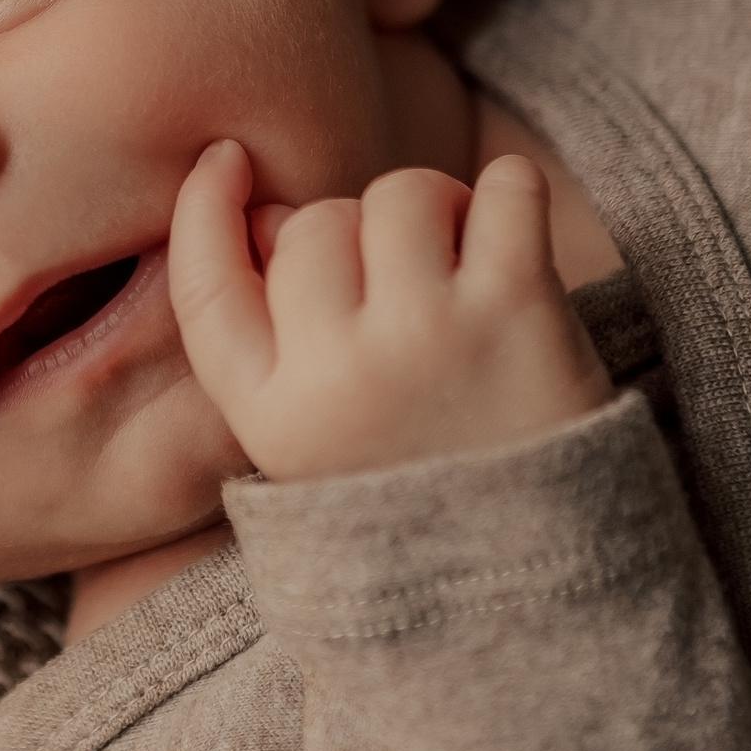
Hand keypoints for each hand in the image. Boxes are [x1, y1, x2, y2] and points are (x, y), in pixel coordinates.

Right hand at [168, 141, 613, 481]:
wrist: (547, 589)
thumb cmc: (424, 494)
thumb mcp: (315, 446)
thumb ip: (275, 342)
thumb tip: (266, 210)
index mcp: (270, 418)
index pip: (205, 286)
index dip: (203, 209)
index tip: (226, 161)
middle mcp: (336, 375)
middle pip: (314, 224)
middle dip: (357, 231)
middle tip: (406, 282)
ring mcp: (426, 339)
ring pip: (401, 192)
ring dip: (436, 207)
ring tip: (464, 266)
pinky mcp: (518, 312)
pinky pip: (503, 188)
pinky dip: (512, 191)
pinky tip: (515, 233)